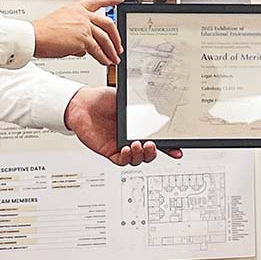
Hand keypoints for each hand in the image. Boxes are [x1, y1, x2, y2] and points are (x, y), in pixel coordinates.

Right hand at [33, 0, 123, 65]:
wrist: (35, 37)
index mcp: (76, 9)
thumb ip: (76, 34)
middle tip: (119, 46)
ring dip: (111, 51)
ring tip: (114, 59)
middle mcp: (82, 16)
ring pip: (104, 39)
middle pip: (107, 23)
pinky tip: (105, 62)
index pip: (97, 0)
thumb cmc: (43, 32)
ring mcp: (84, 27)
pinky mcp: (83, 39)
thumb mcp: (62, 26)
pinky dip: (103, 58)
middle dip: (116, 37)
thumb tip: (84, 48)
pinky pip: (97, 50)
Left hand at [64, 86, 182, 165]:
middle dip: (155, 153)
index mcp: (139, 127)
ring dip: (141, 155)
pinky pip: (121, 160)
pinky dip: (127, 157)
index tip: (178, 150)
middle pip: (149, 153)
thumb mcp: (127, 100)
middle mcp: (131, 138)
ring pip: (137, 159)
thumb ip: (141, 106)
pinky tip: (127, 149)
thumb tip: (157, 106)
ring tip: (138, 145)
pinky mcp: (109, 150)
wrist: (82, 103)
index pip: (158, 140)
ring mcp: (120, 145)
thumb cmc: (103, 99)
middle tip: (153, 145)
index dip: (169, 147)